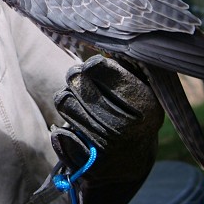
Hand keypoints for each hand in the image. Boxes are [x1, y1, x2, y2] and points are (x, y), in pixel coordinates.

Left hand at [51, 55, 163, 203]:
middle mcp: (126, 125)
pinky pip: (59, 132)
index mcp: (144, 101)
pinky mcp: (90, 164)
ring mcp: (107, 146)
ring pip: (63, 101)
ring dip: (68, 101)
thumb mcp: (141, 87)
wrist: (131, 163)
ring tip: (82, 107)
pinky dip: (62, 129)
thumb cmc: (132, 113)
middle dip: (75, 80)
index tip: (95, 70)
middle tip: (83, 86)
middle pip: (75, 80)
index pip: (96, 66)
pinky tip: (76, 130)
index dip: (91, 65)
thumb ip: (123, 63)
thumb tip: (97, 39)